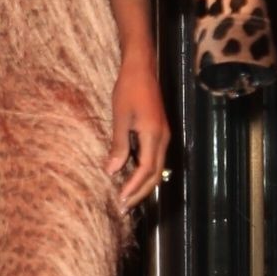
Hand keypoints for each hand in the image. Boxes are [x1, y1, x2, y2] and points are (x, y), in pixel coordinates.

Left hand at [106, 53, 170, 208]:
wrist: (142, 69)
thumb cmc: (129, 90)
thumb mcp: (120, 118)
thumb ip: (119, 145)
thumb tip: (113, 171)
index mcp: (154, 136)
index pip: (146, 170)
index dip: (134, 188)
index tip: (121, 200)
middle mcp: (163, 139)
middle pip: (155, 174)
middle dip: (140, 192)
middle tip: (124, 206)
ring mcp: (163, 135)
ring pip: (157, 168)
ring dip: (143, 184)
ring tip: (127, 196)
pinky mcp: (159, 132)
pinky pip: (155, 158)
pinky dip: (145, 172)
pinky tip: (131, 176)